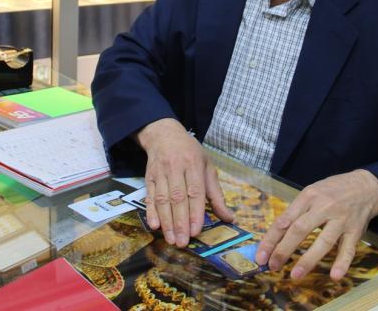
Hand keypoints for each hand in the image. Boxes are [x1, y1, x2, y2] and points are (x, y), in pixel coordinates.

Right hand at [136, 118, 233, 246]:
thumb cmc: (190, 153)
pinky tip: (154, 225)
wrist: (164, 135)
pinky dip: (151, 212)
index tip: (196, 231)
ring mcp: (160, 172)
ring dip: (166, 221)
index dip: (195, 212)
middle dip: (180, 222)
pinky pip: (149, 196)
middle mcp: (176, 168)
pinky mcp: (148, 177)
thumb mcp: (207, 167)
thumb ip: (216, 194)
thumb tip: (228, 218)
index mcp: (194, 164)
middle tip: (182, 242)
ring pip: (162, 199)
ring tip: (171, 239)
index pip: (195, 191)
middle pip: (177, 198)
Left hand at [255, 169, 377, 280]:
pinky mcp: (355, 231)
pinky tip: (334, 276)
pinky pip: (348, 249)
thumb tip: (275, 236)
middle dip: (284, 250)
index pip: (285, 220)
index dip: (271, 239)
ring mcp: (341, 220)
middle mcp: (324, 207)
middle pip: (300, 230)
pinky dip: (342, 263)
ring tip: (295, 275)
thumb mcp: (312, 192)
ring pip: (323, 241)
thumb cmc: (332, 191)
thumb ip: (296, 211)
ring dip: (308, 260)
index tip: (261, 256)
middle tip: (272, 266)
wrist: (366, 187)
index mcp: (308, 196)